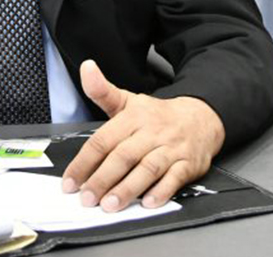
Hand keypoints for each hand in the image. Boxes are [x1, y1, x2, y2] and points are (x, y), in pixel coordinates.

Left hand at [61, 59, 224, 212]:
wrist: (201, 117)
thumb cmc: (158, 116)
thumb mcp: (128, 101)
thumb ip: (103, 91)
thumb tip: (86, 68)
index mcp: (133, 117)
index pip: (103, 140)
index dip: (84, 162)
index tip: (70, 181)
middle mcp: (152, 132)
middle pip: (124, 156)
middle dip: (103, 179)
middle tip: (87, 197)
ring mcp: (171, 148)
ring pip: (147, 169)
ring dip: (128, 188)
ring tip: (110, 204)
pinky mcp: (188, 164)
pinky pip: (174, 179)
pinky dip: (162, 192)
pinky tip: (148, 202)